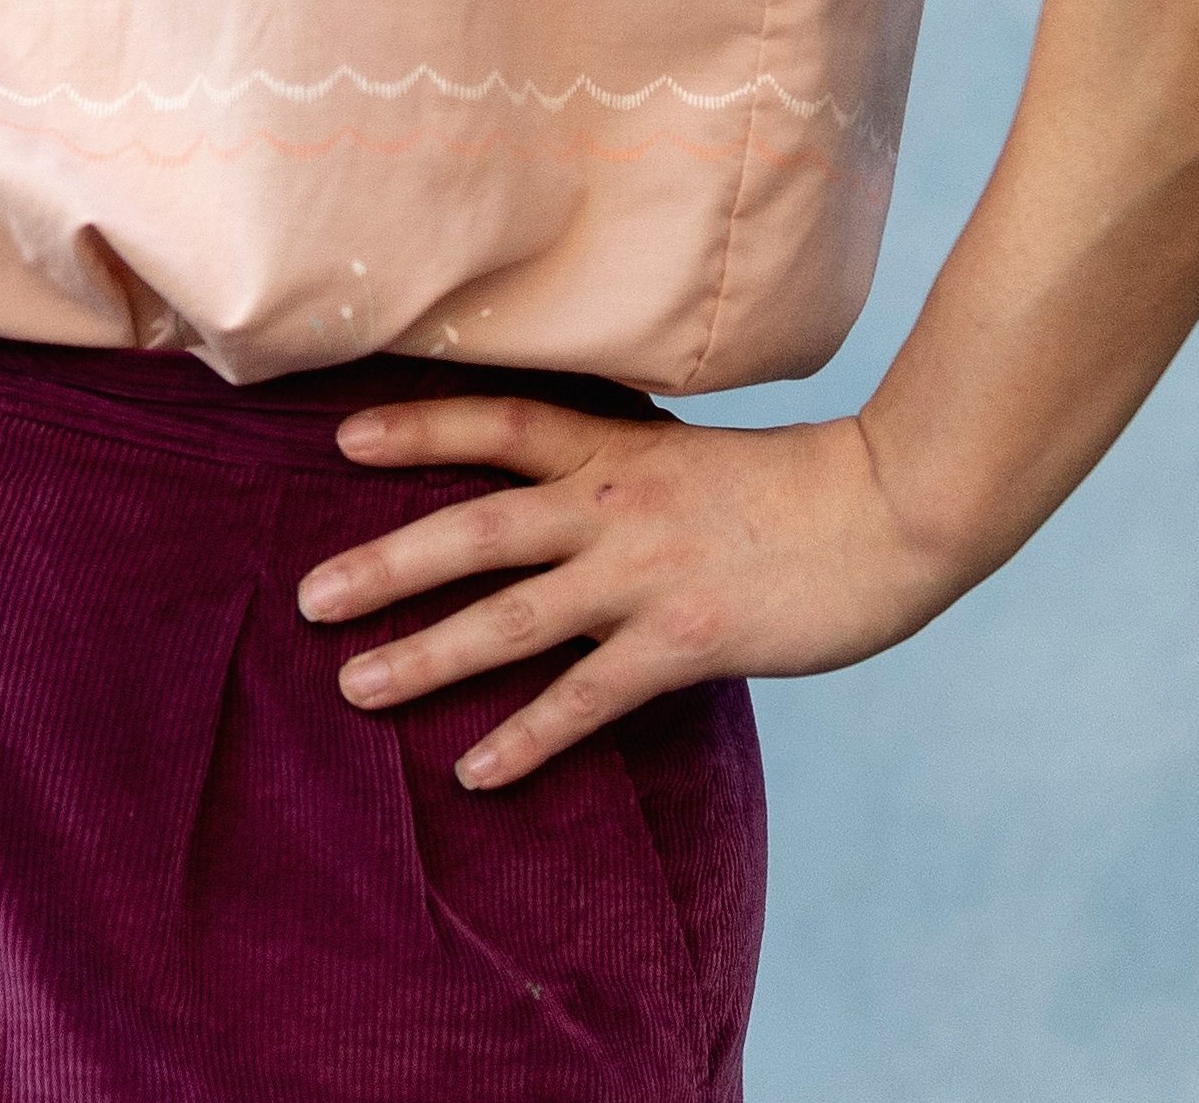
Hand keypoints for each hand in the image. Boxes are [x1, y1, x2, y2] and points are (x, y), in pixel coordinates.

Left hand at [295, 398, 960, 788]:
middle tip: (307, 597)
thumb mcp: (696, 456)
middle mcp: (614, 503)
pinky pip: (583, 698)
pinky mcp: (681, 642)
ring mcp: (643, 573)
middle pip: (476, 529)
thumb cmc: (801, 486)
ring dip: (426, 655)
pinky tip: (474, 772)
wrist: (891, 508)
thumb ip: (629, 474)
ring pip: (509, 617)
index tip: (343, 439)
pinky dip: (524, 737)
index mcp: (618, 449)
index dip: (420, 430)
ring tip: (355, 685)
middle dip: (386, 564)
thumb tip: (571, 502)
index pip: (501, 425)